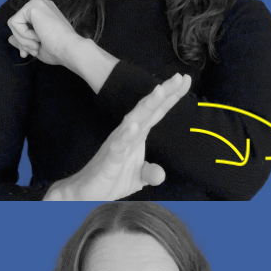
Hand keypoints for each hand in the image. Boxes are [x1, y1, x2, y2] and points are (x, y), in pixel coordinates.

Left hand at [6, 0, 81, 66]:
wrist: (68, 49)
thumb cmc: (57, 49)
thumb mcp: (35, 45)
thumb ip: (22, 39)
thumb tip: (9, 38)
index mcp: (43, 12)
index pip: (22, 25)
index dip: (23, 42)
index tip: (33, 52)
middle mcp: (40, 4)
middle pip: (16, 24)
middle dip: (22, 42)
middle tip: (36, 49)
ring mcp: (37, 3)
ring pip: (13, 24)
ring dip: (24, 40)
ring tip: (38, 44)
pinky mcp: (32, 6)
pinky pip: (14, 23)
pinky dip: (23, 35)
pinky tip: (38, 36)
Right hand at [45, 73, 190, 200]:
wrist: (86, 194)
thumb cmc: (110, 179)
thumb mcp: (137, 178)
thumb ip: (150, 172)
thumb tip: (161, 174)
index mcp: (137, 136)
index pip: (157, 112)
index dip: (171, 97)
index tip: (185, 80)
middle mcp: (127, 135)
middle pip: (148, 110)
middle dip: (163, 93)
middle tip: (179, 77)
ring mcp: (118, 145)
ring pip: (134, 120)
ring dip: (147, 106)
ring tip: (159, 91)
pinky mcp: (109, 160)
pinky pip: (118, 145)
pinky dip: (126, 135)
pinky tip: (134, 126)